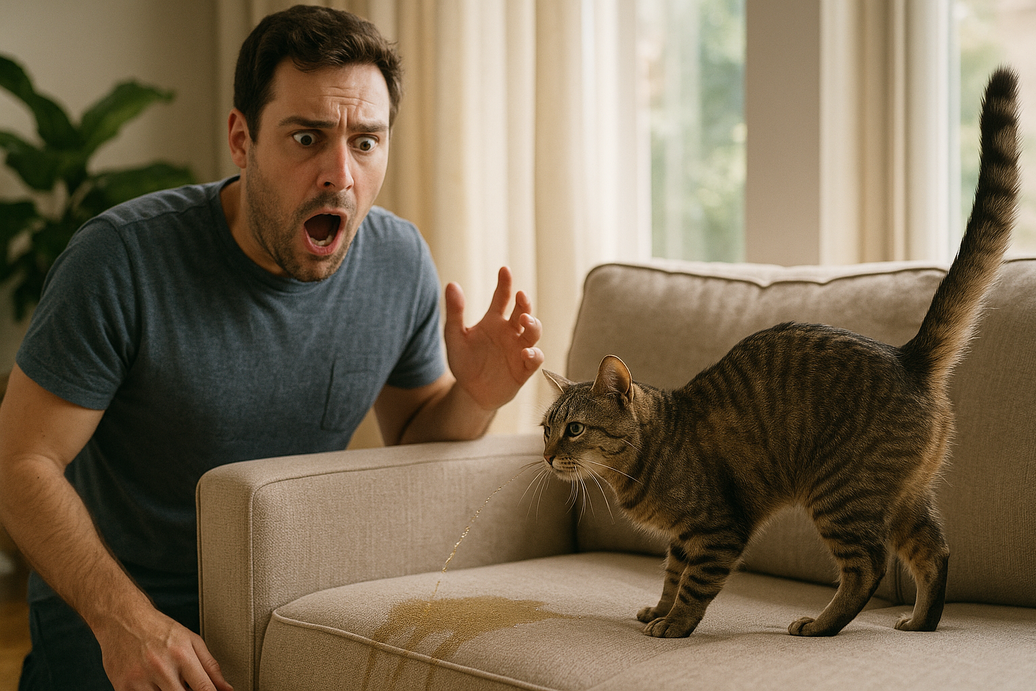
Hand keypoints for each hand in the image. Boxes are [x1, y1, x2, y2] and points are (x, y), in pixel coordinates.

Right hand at [96, 606, 231, 690]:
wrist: (123, 619)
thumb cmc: (159, 629)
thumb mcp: (191, 641)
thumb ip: (211, 666)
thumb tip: (226, 688)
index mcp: (182, 654)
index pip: (204, 689)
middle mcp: (161, 667)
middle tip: (187, 686)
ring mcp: (140, 679)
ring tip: (168, 680)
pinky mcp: (123, 687)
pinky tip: (154, 683)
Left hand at [444, 266, 544, 410]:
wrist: (469, 392)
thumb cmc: (464, 362)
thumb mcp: (454, 337)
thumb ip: (454, 312)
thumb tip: (452, 284)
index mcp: (494, 321)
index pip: (502, 297)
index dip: (504, 283)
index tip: (504, 269)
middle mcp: (510, 332)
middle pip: (523, 311)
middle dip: (524, 303)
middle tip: (520, 295)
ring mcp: (519, 349)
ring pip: (534, 332)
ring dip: (533, 324)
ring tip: (524, 320)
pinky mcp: (524, 369)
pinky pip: (535, 359)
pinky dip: (534, 354)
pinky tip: (525, 352)